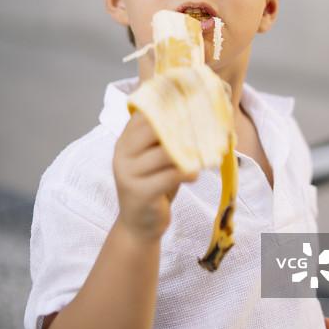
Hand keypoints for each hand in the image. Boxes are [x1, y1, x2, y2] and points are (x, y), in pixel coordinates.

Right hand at [113, 110, 197, 240]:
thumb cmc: (154, 185)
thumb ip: (166, 138)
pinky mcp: (140, 193)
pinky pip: (170, 176)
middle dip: (183, 127)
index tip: (194, 103)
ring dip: (189, 152)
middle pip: (154, 129)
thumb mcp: (156, 158)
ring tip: (205, 154)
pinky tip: (194, 175)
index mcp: (125, 141)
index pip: (145, 113)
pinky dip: (187, 173)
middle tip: (206, 127)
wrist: (139, 225)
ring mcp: (128, 174)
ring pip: (165, 153)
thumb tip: (197, 112)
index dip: (170, 106)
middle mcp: (122, 154)